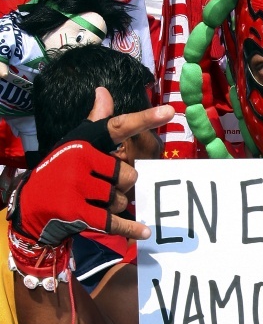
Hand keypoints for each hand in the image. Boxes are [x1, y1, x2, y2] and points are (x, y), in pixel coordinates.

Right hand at [8, 90, 173, 243]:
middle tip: (102, 186)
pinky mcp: (77, 211)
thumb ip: (96, 121)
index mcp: (84, 140)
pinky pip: (115, 221)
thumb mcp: (76, 143)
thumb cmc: (60, 170)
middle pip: (129, 175)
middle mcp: (79, 158)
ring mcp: (76, 185)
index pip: (119, 127)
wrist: (31, 204)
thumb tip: (104, 91)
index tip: (169, 111)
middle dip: (123, 186)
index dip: (145, 118)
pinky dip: (130, 228)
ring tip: (93, 202)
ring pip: (122, 200)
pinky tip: (144, 231)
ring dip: (115, 206)